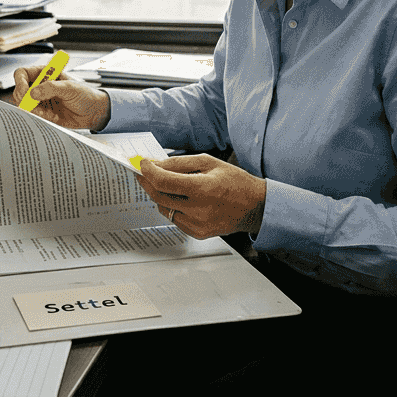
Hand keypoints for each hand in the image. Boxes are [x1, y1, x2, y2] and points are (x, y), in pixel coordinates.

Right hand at [11, 67, 110, 130]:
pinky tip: (54, 116)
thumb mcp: (69, 88)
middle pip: (19, 91)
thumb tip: (33, 92)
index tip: (25, 93)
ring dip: (34, 111)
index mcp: (45, 74)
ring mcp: (41, 100)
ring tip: (47, 112)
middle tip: (34, 105)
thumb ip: (51, 88)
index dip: (20, 83)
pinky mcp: (44, 113)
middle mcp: (40, 86)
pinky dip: (42, 117)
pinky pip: (34, 116)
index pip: (22, 74)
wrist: (93, 112)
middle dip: (25, 100)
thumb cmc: (85, 95)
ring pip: (24, 106)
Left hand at [137, 155, 265, 239]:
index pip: (163, 181)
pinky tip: (181, 199)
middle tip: (145, 173)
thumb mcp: (209, 163)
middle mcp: (198, 209)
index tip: (143, 164)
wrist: (254, 206)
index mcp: (202, 188)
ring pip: (164, 209)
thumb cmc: (234, 182)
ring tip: (166, 185)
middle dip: (148, 182)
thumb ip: (180, 163)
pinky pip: (174, 219)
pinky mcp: (198, 233)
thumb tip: (156, 164)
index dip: (148, 171)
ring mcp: (197, 224)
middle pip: (159, 196)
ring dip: (160, 195)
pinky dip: (172, 208)